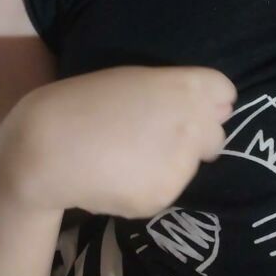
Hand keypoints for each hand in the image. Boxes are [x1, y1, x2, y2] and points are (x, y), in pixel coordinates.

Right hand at [6, 65, 236, 218]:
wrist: (50, 145)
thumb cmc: (87, 100)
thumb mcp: (136, 79)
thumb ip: (175, 92)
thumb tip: (216, 107)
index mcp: (186, 87)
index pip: (224, 92)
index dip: (210, 100)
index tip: (189, 107)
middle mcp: (193, 123)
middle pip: (217, 133)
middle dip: (196, 136)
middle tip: (155, 135)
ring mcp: (182, 163)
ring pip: (192, 164)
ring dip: (172, 161)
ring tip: (129, 154)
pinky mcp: (165, 195)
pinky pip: (167, 188)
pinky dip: (151, 184)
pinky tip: (120, 175)